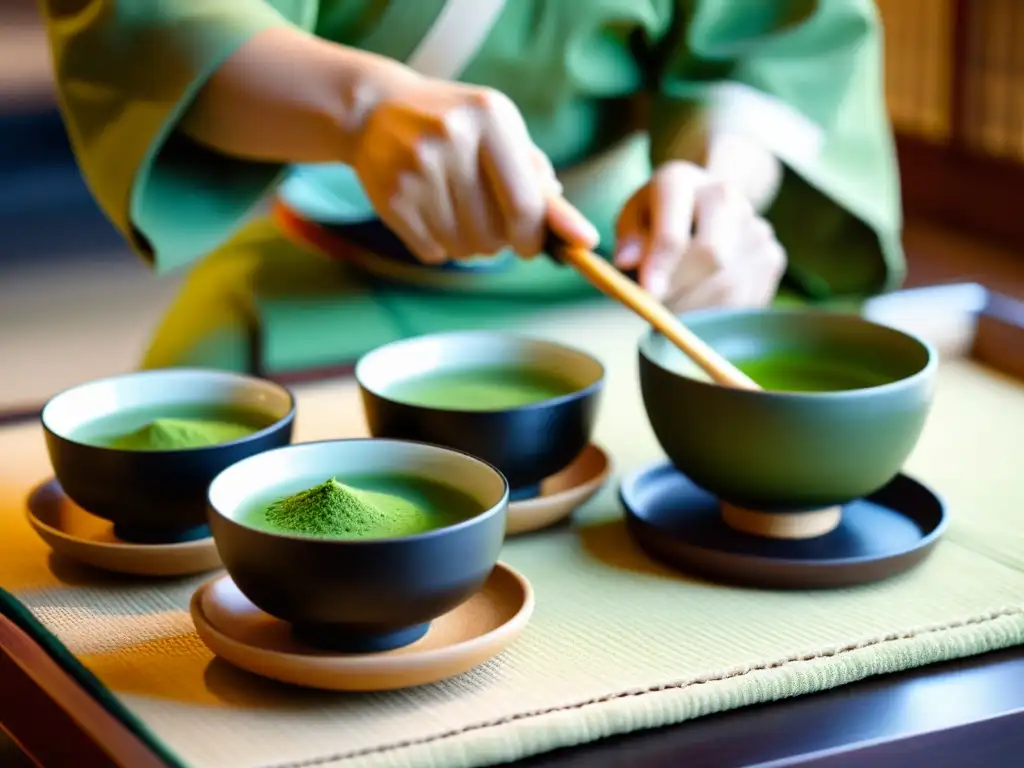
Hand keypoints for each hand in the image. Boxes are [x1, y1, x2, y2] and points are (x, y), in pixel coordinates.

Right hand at [353, 77, 597, 263]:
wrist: (375, 111)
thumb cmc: (457, 125)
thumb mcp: (500, 130)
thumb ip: (537, 176)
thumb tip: (579, 234)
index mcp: (490, 118)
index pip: (524, 205)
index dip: (534, 238)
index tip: (533, 247)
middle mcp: (451, 139)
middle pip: (495, 235)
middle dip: (501, 241)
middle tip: (490, 220)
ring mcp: (417, 170)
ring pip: (465, 248)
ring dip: (471, 245)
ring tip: (459, 212)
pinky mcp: (392, 199)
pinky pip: (434, 252)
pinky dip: (441, 246)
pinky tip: (432, 214)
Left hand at [613, 161, 785, 311]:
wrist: (702, 206)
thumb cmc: (654, 220)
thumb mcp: (631, 223)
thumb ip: (628, 242)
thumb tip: (627, 262)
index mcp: (679, 181)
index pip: (674, 228)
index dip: (662, 264)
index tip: (649, 294)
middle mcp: (724, 194)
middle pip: (711, 254)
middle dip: (681, 290)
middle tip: (659, 312)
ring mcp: (754, 225)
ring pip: (728, 284)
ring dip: (696, 309)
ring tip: (675, 307)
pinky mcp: (772, 256)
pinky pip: (745, 300)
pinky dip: (718, 314)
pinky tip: (700, 306)